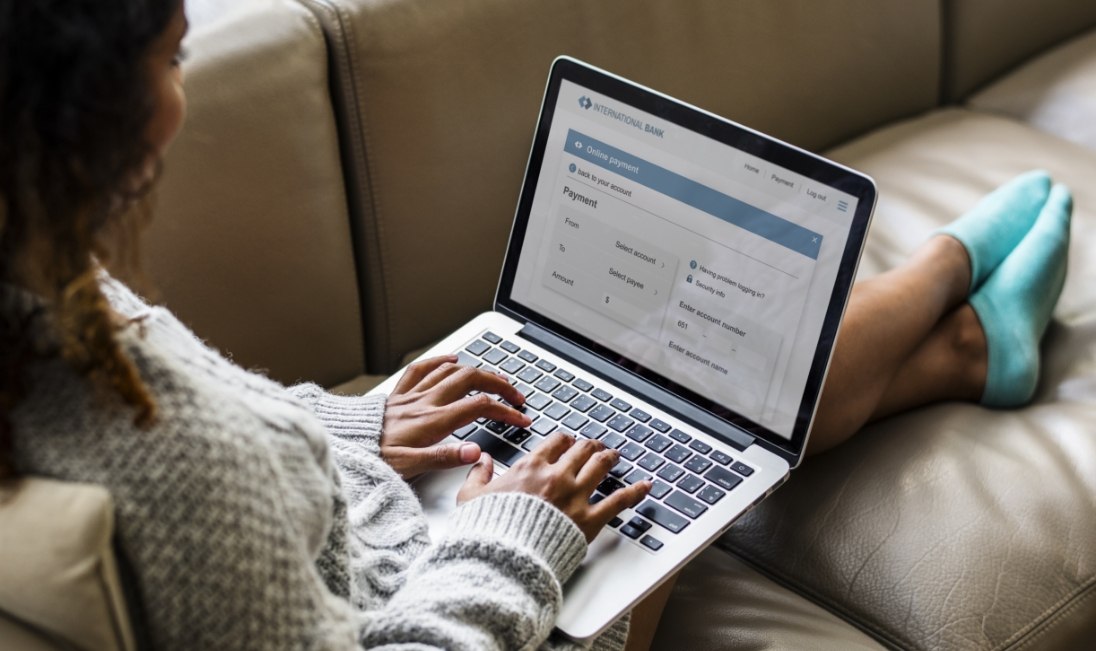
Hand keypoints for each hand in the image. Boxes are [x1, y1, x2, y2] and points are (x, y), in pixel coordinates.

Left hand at [381, 355, 530, 479]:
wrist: (343, 446)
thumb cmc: (373, 459)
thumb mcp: (410, 467)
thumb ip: (444, 457)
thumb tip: (475, 452)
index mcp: (433, 421)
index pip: (480, 407)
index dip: (506, 411)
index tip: (522, 419)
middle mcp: (425, 402)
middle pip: (472, 380)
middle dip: (500, 384)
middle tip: (517, 395)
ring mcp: (412, 395)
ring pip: (452, 371)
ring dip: (478, 371)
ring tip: (496, 379)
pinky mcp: (399, 395)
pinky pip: (422, 368)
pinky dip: (441, 361)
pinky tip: (452, 359)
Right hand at [457, 433, 650, 541]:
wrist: (504, 555)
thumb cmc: (487, 529)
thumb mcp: (470, 497)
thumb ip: (477, 475)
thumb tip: (480, 461)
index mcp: (530, 468)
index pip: (554, 443)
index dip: (564, 440)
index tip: (567, 441)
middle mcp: (556, 476)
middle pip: (581, 450)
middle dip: (589, 446)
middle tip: (595, 446)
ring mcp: (576, 496)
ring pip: (600, 466)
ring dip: (610, 458)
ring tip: (615, 455)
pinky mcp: (589, 519)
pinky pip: (618, 500)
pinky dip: (635, 491)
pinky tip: (646, 485)